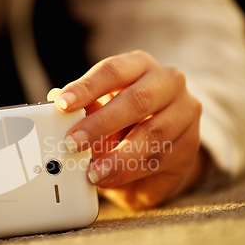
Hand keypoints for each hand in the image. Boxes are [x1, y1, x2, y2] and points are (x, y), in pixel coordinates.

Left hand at [48, 51, 204, 209]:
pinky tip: (110, 178)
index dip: (86, 88)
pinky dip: (130, 171)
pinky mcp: (190, 143)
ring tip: (93, 172)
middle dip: (100, 124)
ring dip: (118, 156)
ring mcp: (185, 111)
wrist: (161, 147)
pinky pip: (160, 158)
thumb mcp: (101, 110)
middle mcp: (167, 82)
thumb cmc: (125, 121)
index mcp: (139, 66)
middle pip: (136, 100)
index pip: (112, 70)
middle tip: (72, 143)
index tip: (62, 105)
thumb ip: (84, 106)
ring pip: (153, 133)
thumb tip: (54, 100)